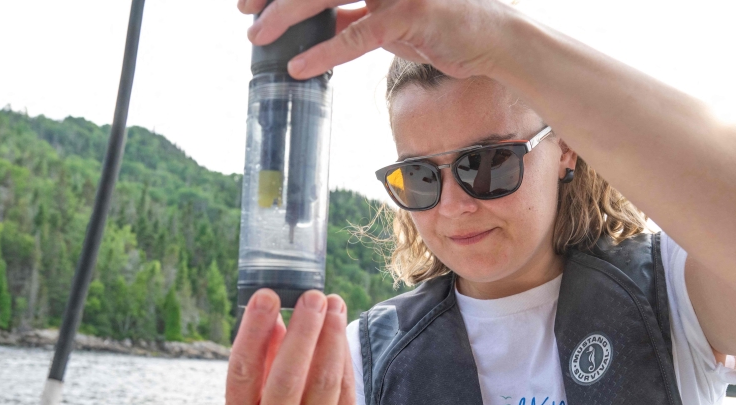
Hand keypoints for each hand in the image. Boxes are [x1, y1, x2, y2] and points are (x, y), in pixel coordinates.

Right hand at [222, 288, 367, 404]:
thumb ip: (264, 358)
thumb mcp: (262, 399)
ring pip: (322, 384)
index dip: (253, 331)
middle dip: (302, 334)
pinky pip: (345, 393)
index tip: (267, 295)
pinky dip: (344, 357)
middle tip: (312, 296)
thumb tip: (272, 308)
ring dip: (330, 338)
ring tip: (333, 304)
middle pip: (285, 380)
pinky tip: (342, 331)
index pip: (242, 371)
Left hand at [237, 0, 518, 80]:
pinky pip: (358, 34)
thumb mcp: (388, 14)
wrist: (492, 39)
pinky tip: (299, 65)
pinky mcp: (412, 15)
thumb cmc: (440, 24)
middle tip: (243, 8)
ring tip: (258, 35)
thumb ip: (353, 11)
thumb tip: (314, 19)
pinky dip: (324, 51)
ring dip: (287, 14)